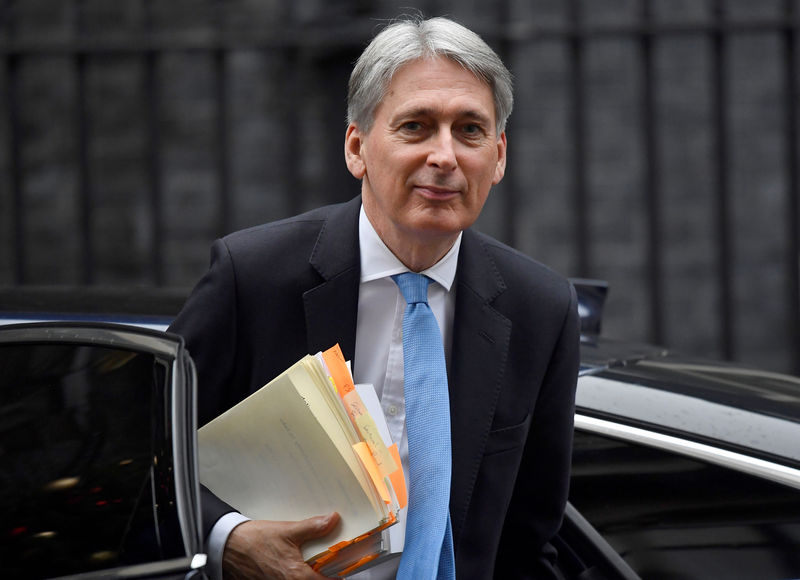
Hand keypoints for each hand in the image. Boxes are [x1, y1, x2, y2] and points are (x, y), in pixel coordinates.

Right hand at [221, 513, 340, 579]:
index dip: (338, 576)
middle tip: (329, 562)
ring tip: (313, 561)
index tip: (344, 567)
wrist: (228, 546)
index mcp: (296, 575)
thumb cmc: (254, 540)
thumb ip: (313, 527)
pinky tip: (296, 562)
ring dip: (310, 573)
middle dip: (324, 574)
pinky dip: (298, 574)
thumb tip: (332, 520)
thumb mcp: (287, 530)